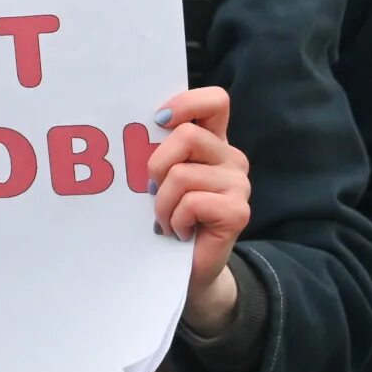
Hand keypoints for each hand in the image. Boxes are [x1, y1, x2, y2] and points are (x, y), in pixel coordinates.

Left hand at [149, 87, 250, 334]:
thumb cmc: (167, 218)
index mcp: (215, 142)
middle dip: (157, 164)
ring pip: (182, 174)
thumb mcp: (161, 178)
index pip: (215, 101)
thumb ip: (159, 150)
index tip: (158, 121)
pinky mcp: (238, 211)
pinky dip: (175, 220)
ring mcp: (239, 185)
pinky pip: (191, 202)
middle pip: (187, 135)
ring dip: (161, 203)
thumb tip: (132, 130)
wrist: (186, 270)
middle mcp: (232, 158)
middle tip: (153, 191)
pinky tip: (180, 232)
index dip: (186, 102)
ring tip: (165, 220)